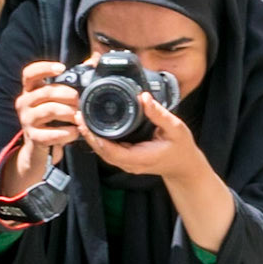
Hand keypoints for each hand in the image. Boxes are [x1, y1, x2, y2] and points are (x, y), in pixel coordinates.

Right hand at [0, 60, 80, 202]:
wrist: (39, 149)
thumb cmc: (52, 120)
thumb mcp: (57, 101)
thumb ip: (71, 82)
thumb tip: (93, 61)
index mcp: (29, 91)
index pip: (29, 73)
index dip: (44, 68)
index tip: (62, 68)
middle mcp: (24, 103)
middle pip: (46, 92)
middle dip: (68, 94)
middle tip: (81, 100)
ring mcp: (26, 121)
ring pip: (50, 110)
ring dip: (69, 113)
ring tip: (80, 117)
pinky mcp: (33, 138)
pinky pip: (52, 133)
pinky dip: (68, 133)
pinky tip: (76, 133)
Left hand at [82, 92, 204, 183]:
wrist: (184, 166)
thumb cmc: (181, 148)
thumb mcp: (176, 128)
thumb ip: (159, 114)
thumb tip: (144, 97)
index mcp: (140, 157)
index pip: (111, 151)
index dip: (96, 138)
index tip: (85, 122)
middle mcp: (131, 163)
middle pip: (102, 152)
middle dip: (88, 135)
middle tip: (78, 115)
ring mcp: (128, 163)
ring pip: (103, 153)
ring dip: (91, 137)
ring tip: (81, 118)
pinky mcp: (127, 160)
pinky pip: (108, 151)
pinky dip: (99, 140)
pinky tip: (93, 127)